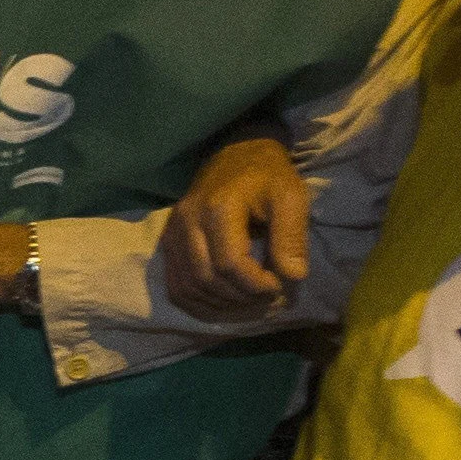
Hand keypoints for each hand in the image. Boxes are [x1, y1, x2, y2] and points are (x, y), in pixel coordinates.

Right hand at [160, 135, 312, 315]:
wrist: (236, 155)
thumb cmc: (267, 177)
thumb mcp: (291, 197)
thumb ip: (292, 236)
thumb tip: (292, 278)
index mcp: (217, 209)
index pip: (230, 265)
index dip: (257, 285)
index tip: (280, 285)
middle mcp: (187, 222)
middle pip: (207, 279)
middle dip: (241, 297)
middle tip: (267, 296)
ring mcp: (172, 234)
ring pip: (189, 288)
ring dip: (220, 304)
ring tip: (248, 300)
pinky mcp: (168, 242)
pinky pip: (176, 286)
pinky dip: (198, 303)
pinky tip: (222, 304)